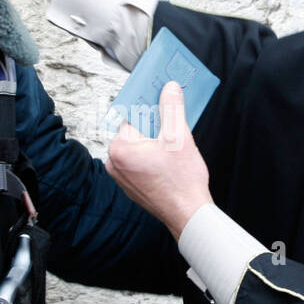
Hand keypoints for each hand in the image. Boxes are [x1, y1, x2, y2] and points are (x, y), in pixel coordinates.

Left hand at [105, 81, 212, 239]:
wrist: (188, 214)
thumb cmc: (181, 182)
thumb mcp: (179, 136)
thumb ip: (172, 108)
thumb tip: (169, 88)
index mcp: (120, 149)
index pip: (132, 114)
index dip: (150, 105)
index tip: (160, 95)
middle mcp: (115, 163)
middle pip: (136, 130)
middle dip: (156, 124)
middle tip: (174, 123)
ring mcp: (122, 176)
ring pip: (140, 146)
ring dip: (157, 141)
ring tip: (175, 144)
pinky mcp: (132, 184)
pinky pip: (142, 161)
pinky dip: (155, 155)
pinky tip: (171, 158)